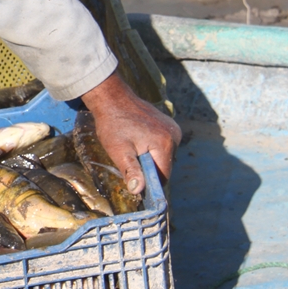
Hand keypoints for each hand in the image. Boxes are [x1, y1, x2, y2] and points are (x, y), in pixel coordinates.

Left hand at [80, 70, 180, 194]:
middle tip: (130, 162)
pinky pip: (163, 145)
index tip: (136, 182)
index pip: (164, 175)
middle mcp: (174, 136)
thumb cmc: (113, 125)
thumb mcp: (118, 150)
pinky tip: (138, 142)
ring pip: (164, 156)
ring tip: (133, 150)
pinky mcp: (169, 124)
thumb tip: (138, 190)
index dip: (150, 182)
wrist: (112, 98)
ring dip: (150, 158)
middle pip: (165, 165)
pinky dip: (152, 148)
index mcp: (165, 144)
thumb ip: (131, 170)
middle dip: (149, 169)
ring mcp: (173, 128)